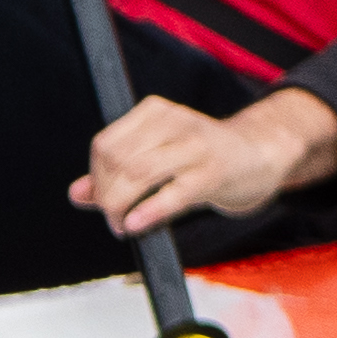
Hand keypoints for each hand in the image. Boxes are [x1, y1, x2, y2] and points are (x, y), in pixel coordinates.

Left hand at [76, 89, 336, 238]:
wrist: (260, 155)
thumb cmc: (203, 159)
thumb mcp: (157, 159)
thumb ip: (115, 175)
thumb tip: (76, 194)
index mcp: (153, 112)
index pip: (105, 144)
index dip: (97, 178)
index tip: (102, 202)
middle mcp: (172, 121)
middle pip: (118, 160)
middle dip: (107, 196)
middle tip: (114, 220)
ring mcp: (194, 145)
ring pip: (138, 173)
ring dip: (122, 206)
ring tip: (124, 225)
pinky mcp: (214, 171)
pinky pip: (173, 192)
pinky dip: (149, 210)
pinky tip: (138, 224)